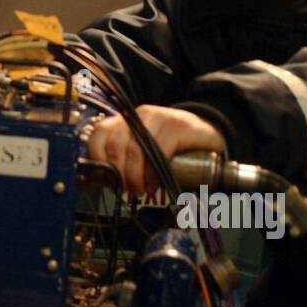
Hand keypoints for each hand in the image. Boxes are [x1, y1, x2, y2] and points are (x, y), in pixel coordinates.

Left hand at [86, 105, 225, 198]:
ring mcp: (158, 118)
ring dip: (135, 176)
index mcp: (126, 121)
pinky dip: (153, 173)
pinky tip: (155, 184)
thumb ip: (126, 159)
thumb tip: (106, 182)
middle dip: (118, 172)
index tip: (105, 178)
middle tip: (126, 189)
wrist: (209, 134)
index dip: (97, 157)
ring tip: (141, 190)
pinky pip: (158, 151)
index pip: (99, 133)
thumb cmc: (174, 147)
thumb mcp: (146, 151)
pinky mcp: (177, 126)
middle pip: (115, 143)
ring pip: (134, 148)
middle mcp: (138, 116)